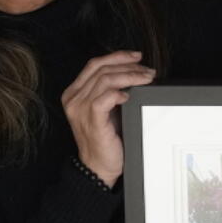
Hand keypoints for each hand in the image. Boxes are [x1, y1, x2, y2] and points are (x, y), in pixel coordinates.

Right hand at [61, 50, 155, 187]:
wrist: (98, 166)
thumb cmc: (105, 138)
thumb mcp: (106, 109)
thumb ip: (111, 89)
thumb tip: (135, 71)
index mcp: (74, 92)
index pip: (95, 64)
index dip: (117, 56)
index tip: (137, 57)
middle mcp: (73, 98)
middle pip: (101, 68)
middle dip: (128, 66)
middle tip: (148, 71)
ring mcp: (80, 109)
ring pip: (105, 80)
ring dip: (130, 76)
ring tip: (146, 80)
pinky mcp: (91, 120)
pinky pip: (105, 98)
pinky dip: (119, 93)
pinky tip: (130, 96)